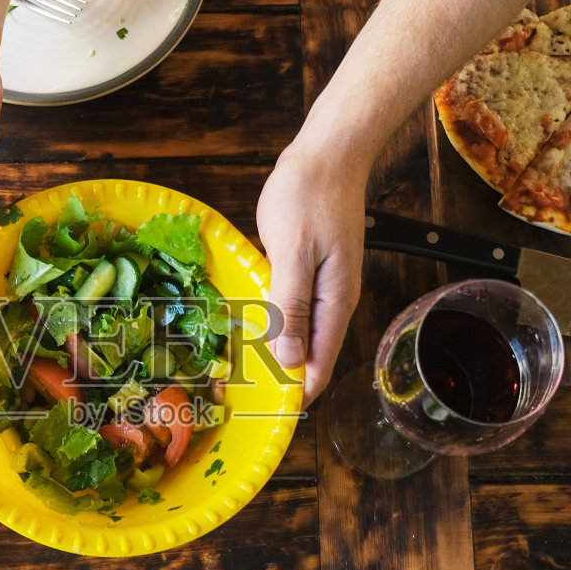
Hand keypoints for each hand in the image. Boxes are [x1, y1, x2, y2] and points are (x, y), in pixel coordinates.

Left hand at [256, 143, 367, 405]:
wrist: (329, 152)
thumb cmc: (310, 196)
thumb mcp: (293, 253)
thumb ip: (291, 306)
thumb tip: (290, 359)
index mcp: (334, 303)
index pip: (318, 366)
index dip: (294, 396)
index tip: (264, 418)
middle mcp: (333, 301)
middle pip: (310, 356)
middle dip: (280, 380)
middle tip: (237, 400)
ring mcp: (324, 286)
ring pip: (300, 334)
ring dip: (275, 353)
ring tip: (236, 374)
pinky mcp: (310, 270)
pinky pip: (293, 309)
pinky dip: (273, 323)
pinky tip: (247, 328)